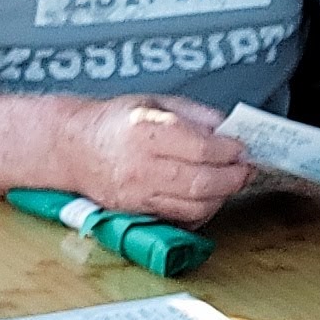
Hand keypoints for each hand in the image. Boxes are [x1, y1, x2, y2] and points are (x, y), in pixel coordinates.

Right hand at [75, 96, 251, 223]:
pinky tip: (208, 197)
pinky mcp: (138, 211)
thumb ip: (195, 113)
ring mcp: (139, 193)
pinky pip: (180, 218)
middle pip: (202, 182)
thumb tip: (227, 128)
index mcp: (147, 130)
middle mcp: (142, 165)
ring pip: (194, 206)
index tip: (242, 148)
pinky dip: (202, 211)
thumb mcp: (155, 100)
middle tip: (245, 169)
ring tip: (230, 182)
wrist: (74, 148)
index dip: (230, 150)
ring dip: (221, 197)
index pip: (202, 148)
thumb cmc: (114, 121)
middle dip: (233, 178)